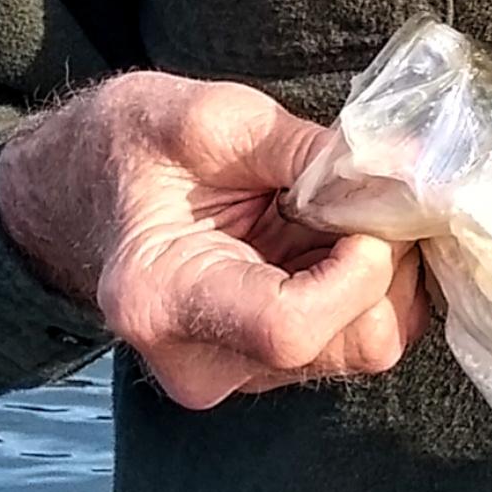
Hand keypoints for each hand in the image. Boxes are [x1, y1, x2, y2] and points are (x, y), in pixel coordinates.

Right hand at [0, 72, 429, 412]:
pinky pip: (354, 339)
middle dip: (387, 266)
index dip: (360, 271)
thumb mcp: (206, 117)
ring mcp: (235, 374)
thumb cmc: (132, 146)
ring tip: (344, 211)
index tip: (370, 207)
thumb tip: (406, 170)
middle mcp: (198, 360)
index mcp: (161, 298)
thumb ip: (307, 148)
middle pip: (348, 345)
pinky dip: (370, 287)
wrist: (86, 189)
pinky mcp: (264, 370)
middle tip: (373, 196)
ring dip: (384, 274)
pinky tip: (338, 239)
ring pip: (364, 345)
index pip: (292, 329)